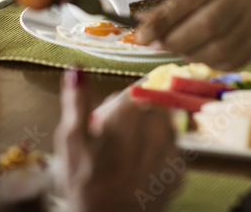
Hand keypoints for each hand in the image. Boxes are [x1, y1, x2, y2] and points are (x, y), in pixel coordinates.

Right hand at [55, 69, 181, 211]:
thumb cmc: (85, 182)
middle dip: (131, 121)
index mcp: (131, 112)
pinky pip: (169, 152)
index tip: (104, 127)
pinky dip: (156, 157)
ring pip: (161, 128)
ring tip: (124, 158)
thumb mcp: (71, 140)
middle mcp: (158, 126)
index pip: (132, 92)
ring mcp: (172, 150)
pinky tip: (137, 172)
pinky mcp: (179, 171)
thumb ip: (76, 101)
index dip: (116, 108)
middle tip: (111, 145)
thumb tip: (76, 68)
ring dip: (146, 136)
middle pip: (148, 109)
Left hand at [135, 0, 250, 70]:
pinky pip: (232, 60)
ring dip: (190, 54)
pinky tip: (198, 54)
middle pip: (208, 26)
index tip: (142, 35)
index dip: (164, 20)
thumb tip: (145, 28)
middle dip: (175, 41)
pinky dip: (208, 61)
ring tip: (176, 48)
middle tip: (156, 45)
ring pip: (220, 48)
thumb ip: (176, 1)